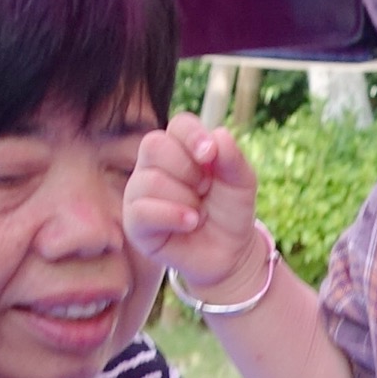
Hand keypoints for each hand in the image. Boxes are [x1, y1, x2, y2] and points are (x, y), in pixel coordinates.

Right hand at [125, 114, 270, 303]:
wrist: (230, 253)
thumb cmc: (230, 212)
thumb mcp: (242, 183)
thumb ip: (233, 158)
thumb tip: (218, 136)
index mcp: (179, 147)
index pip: (178, 125)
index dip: (193, 136)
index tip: (210, 155)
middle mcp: (153, 165)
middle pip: (155, 145)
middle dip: (189, 171)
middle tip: (205, 191)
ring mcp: (140, 192)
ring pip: (151, 181)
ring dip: (186, 199)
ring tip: (199, 213)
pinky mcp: (135, 222)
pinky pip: (143, 210)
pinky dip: (172, 216)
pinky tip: (190, 223)